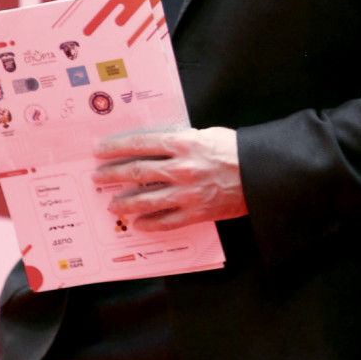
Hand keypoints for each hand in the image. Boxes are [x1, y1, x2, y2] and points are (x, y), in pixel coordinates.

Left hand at [92, 127, 246, 231]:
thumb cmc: (236, 150)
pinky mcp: (196, 212)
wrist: (262, 173)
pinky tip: (138, 224)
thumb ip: (181, 141)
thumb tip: (156, 148)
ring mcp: (187, 193)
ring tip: (113, 205)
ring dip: (125, 203)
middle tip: (98, 177)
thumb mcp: (206, 135)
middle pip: (136, 171)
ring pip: (146, 200)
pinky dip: (150, 224)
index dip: (116, 147)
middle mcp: (181, 168)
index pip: (140, 144)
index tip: (100, 151)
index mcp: (183, 143)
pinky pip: (166, 222)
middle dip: (112, 174)